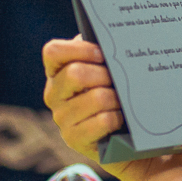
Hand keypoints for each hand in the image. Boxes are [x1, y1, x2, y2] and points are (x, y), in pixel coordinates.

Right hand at [42, 36, 126, 174]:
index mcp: (58, 72)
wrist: (128, 138)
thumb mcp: (109, 72)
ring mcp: (61, 118)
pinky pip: (102, 121)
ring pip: (96, 98)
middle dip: (105, 76)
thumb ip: (104, 53)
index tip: (103, 54)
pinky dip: (117, 118)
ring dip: (117, 99)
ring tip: (123, 103)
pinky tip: (121, 120)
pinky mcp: (74, 139)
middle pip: (75, 74)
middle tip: (120, 82)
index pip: (53, 52)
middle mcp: (54, 94)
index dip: (79, 49)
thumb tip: (112, 41)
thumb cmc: (118, 96)